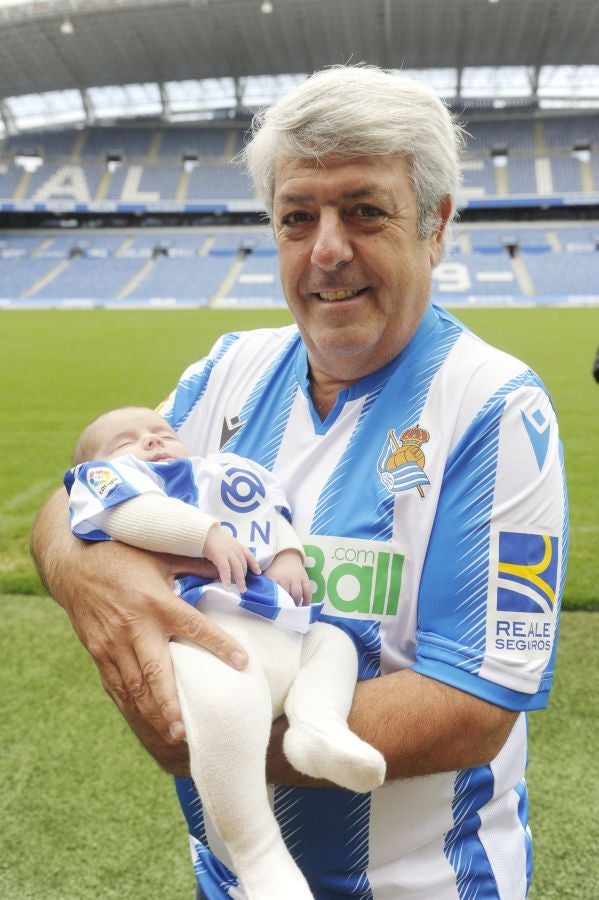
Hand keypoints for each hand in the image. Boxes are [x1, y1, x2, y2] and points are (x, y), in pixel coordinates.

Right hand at [30, 490, 249, 746]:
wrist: (73, 566)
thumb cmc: (122, 556)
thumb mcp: (160, 554)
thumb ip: (194, 565)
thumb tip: (231, 570)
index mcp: (156, 601)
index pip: (194, 626)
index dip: (219, 644)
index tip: (242, 663)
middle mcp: (134, 626)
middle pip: (156, 671)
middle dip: (171, 703)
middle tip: (187, 730)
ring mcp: (113, 643)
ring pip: (135, 686)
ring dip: (153, 712)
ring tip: (174, 734)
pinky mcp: (98, 653)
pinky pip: (116, 685)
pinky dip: (132, 706)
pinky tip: (146, 721)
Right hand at [203, 524, 260, 591]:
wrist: (203, 531)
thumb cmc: (212, 536)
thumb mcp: (226, 541)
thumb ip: (230, 549)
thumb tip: (232, 559)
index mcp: (237, 545)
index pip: (249, 555)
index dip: (254, 564)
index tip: (258, 573)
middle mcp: (235, 549)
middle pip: (243, 565)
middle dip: (245, 576)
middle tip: (244, 587)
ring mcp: (228, 553)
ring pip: (237, 569)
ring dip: (240, 581)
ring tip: (241, 590)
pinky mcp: (220, 556)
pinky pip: (226, 570)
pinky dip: (227, 579)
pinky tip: (227, 587)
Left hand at [264, 548, 311, 605]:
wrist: (286, 556)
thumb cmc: (275, 570)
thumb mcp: (267, 575)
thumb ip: (264, 586)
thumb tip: (259, 600)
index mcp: (274, 577)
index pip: (274, 592)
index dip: (275, 602)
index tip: (274, 609)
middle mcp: (285, 577)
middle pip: (287, 595)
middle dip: (286, 604)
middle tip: (284, 611)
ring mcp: (296, 578)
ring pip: (297, 594)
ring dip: (295, 603)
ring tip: (293, 609)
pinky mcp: (304, 578)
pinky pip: (308, 590)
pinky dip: (307, 600)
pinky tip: (305, 606)